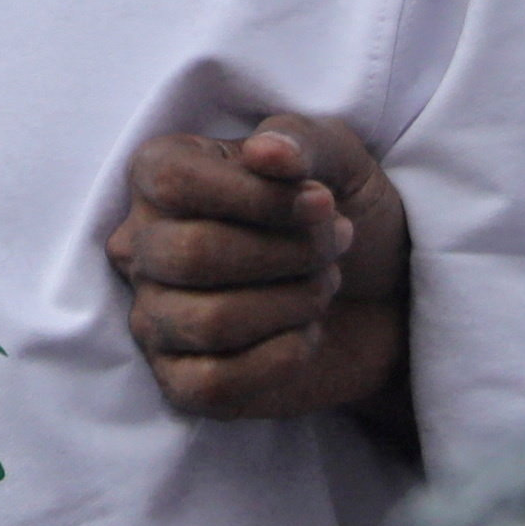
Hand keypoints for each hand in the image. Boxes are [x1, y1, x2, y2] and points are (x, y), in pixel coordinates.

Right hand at [106, 112, 410, 421]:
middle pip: (190, 255)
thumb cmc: (341, 214)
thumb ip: (299, 141)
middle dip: (284, 254)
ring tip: (323, 286)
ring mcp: (155, 318)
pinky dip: (279, 359)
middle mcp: (142, 246)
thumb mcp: (337, 158)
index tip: (323, 202)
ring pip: (207, 322)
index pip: (174, 183)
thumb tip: (266, 152)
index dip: (257, 196)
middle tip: (334, 246)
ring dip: (290, 304)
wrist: (382, 297)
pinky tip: (306, 335)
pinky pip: (213, 383)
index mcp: (161, 174)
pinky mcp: (182, 381)